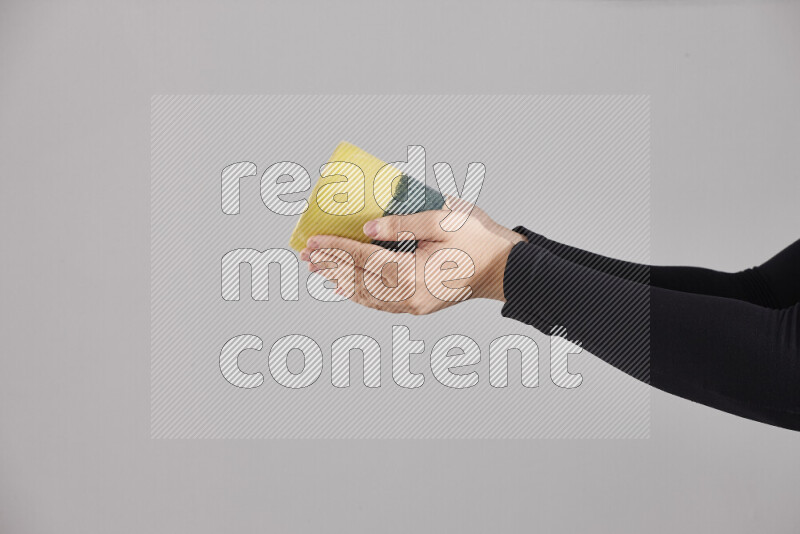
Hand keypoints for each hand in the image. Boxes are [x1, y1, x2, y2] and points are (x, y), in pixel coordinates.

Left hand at [299, 205, 525, 314]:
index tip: (313, 242)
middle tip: (306, 255)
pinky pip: (382, 304)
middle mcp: (411, 295)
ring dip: (341, 282)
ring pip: (367, 297)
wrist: (506, 268)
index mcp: (415, 272)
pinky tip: (348, 287)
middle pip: (360, 280)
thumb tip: (369, 229)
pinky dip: (360, 295)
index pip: (364, 259)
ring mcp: (415, 305)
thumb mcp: (444, 220)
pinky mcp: (420, 307)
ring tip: (319, 270)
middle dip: (331, 266)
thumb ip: (403, 224)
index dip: (336, 249)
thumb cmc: (479, 239)